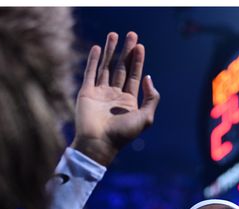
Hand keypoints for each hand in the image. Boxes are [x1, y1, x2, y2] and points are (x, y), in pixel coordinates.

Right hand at [70, 32, 159, 165]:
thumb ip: (151, 98)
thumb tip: (149, 78)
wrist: (99, 142)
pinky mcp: (87, 92)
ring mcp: (100, 92)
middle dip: (127, 51)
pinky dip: (93, 60)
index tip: (140, 46)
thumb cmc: (123, 134)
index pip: (135, 76)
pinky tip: (97, 48)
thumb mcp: (146, 117)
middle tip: (131, 35)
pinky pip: (90, 72)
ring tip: (114, 35)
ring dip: (110, 51)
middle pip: (122, 67)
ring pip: (106, 66)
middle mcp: (115, 94)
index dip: (138, 61)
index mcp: (129, 100)